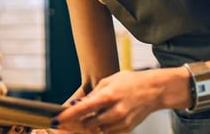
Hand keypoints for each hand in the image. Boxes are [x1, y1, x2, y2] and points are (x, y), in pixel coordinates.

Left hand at [50, 70, 164, 132]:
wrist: (153, 90)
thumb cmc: (129, 82)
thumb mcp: (108, 81)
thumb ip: (93, 94)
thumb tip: (78, 105)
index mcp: (108, 96)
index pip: (83, 109)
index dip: (67, 116)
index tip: (56, 119)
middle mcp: (115, 111)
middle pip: (88, 124)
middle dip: (78, 122)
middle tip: (72, 118)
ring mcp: (122, 122)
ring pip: (98, 130)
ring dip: (90, 125)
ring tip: (92, 114)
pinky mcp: (127, 129)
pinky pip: (108, 133)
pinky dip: (102, 128)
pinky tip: (104, 118)